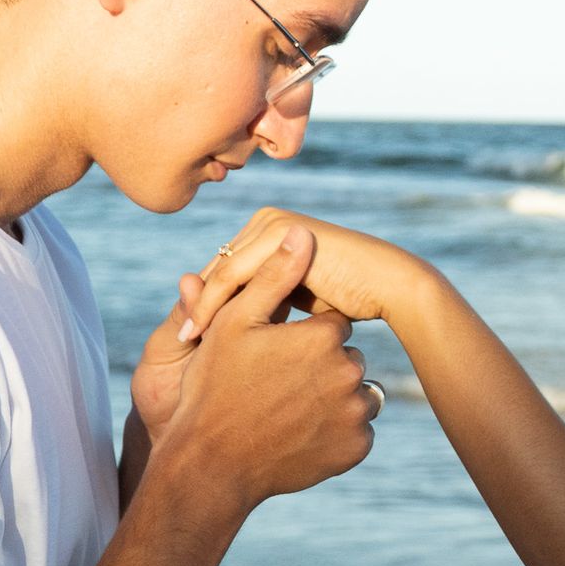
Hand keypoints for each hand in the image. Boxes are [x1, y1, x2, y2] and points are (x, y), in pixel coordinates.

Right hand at [137, 225, 379, 505]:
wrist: (212, 467)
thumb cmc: (214, 388)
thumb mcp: (236, 324)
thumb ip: (273, 276)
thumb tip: (300, 231)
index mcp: (323, 337)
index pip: (330, 323)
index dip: (301, 336)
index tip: (275, 353)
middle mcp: (348, 373)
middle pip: (343, 357)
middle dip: (318, 365)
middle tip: (278, 383)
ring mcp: (356, 414)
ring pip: (352, 392)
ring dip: (330, 397)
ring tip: (288, 409)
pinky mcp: (356, 449)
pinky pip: (355, 429)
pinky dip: (335, 430)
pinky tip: (301, 433)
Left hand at [175, 207, 443, 342]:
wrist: (388, 286)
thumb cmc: (349, 299)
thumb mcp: (296, 298)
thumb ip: (266, 300)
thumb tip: (227, 319)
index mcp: (267, 231)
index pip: (226, 272)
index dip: (205, 306)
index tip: (187, 342)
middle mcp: (265, 221)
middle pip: (218, 270)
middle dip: (197, 306)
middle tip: (176, 344)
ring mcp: (270, 224)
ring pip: (220, 273)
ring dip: (199, 308)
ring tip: (183, 344)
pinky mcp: (276, 234)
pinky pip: (232, 276)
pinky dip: (213, 305)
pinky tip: (203, 335)